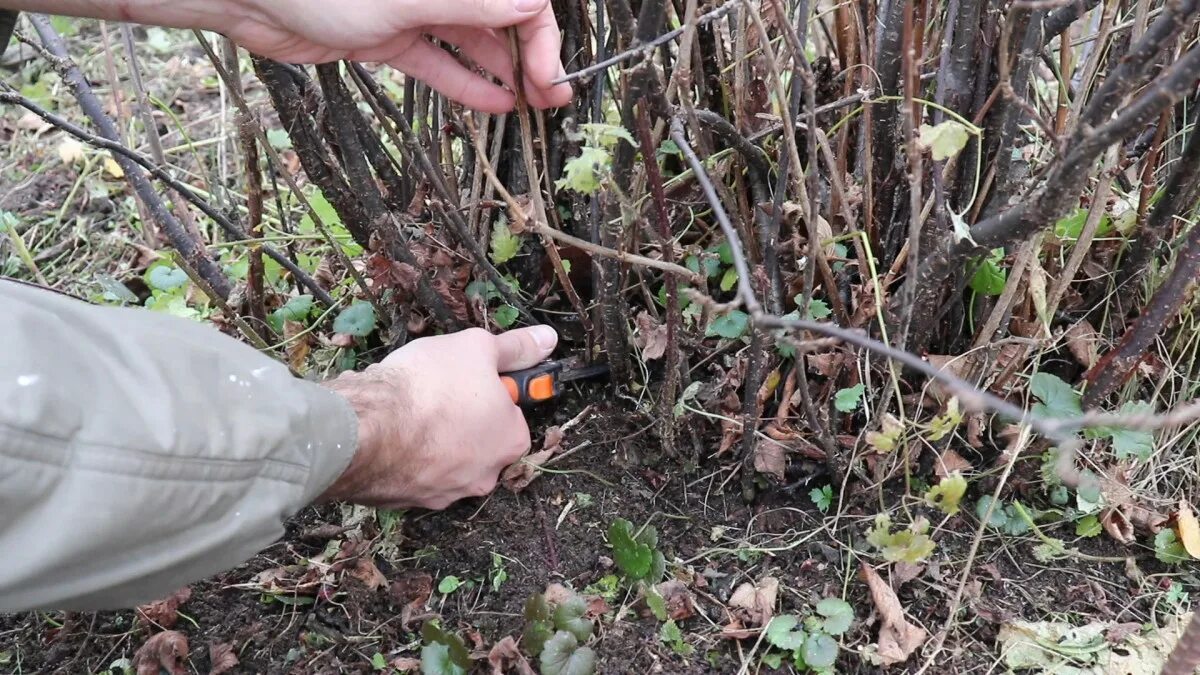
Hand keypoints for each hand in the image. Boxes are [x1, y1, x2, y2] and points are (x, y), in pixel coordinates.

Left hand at [227, 0, 571, 111]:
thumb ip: (469, 2)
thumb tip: (531, 4)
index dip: (540, 36)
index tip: (549, 76)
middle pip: (500, 18)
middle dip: (530, 56)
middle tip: (552, 97)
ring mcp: (412, 9)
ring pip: (472, 42)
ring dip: (503, 73)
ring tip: (531, 106)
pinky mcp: (387, 36)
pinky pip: (437, 62)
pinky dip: (465, 83)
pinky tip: (495, 104)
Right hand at [318, 325, 556, 509]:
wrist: (367, 428)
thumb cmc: (430, 386)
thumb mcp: (477, 348)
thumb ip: (516, 348)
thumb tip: (547, 340)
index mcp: (511, 442)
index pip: (511, 413)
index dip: (489, 390)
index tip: (466, 377)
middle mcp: (485, 476)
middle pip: (478, 440)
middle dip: (460, 418)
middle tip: (435, 391)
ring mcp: (444, 494)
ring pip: (444, 458)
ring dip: (431, 438)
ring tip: (407, 410)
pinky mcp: (406, 502)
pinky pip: (412, 473)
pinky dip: (404, 456)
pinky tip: (388, 432)